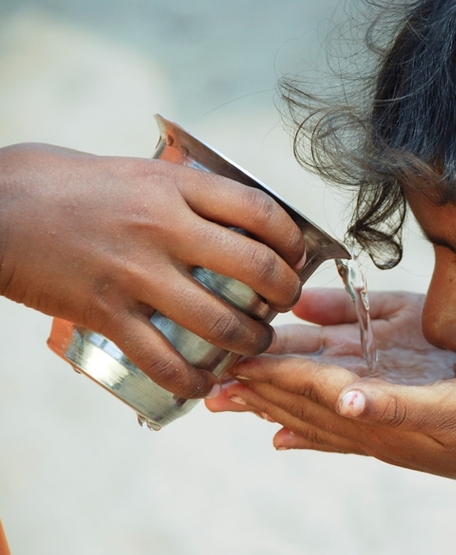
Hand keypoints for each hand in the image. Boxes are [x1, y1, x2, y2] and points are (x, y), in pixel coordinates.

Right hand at [0, 143, 304, 397]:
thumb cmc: (61, 183)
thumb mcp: (134, 171)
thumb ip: (182, 192)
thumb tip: (228, 213)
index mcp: (175, 187)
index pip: (262, 212)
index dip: (293, 240)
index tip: (295, 256)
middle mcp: (164, 229)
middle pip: (256, 269)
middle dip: (285, 294)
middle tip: (283, 305)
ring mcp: (136, 275)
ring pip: (220, 323)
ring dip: (251, 342)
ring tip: (256, 345)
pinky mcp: (106, 313)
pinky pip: (163, 361)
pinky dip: (192, 380)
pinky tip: (204, 383)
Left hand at [206, 288, 455, 508]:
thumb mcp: (452, 408)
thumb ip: (396, 405)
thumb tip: (341, 397)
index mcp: (377, 413)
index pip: (308, 385)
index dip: (268, 370)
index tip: (227, 359)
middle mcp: (372, 425)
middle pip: (301, 402)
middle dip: (256, 388)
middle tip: (210, 380)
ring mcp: (384, 431)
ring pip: (315, 414)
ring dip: (274, 404)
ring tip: (237, 401)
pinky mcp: (400, 432)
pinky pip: (341, 430)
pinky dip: (309, 429)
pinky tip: (289, 436)